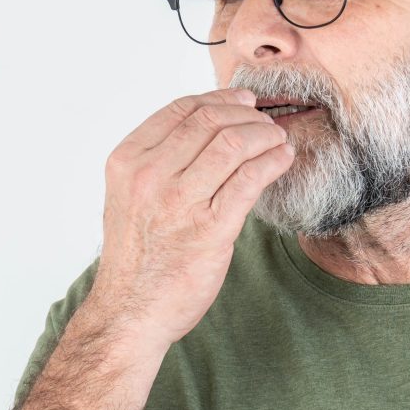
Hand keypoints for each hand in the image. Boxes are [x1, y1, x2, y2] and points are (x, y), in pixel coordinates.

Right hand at [87, 87, 295, 348]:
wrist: (131, 311)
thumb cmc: (134, 257)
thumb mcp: (128, 197)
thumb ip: (155, 163)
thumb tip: (203, 131)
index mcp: (127, 162)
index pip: (180, 110)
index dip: (218, 99)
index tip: (241, 101)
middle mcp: (150, 176)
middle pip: (209, 121)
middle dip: (247, 115)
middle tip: (265, 123)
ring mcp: (179, 202)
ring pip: (233, 143)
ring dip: (265, 135)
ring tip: (278, 140)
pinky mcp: (210, 229)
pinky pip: (250, 179)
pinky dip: (273, 162)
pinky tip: (282, 160)